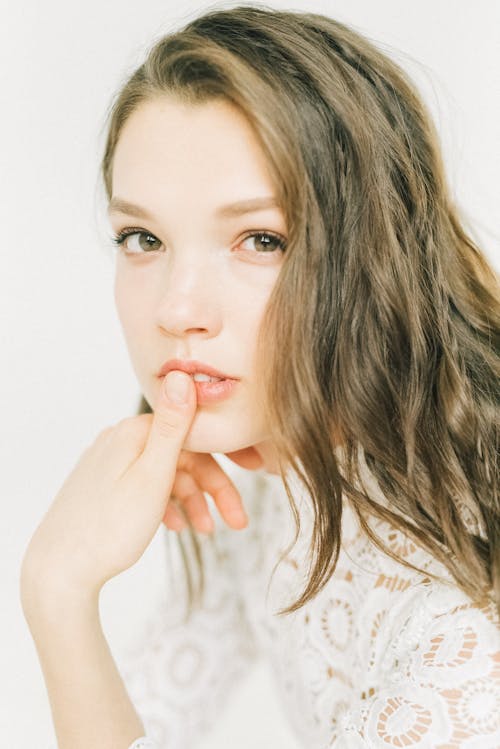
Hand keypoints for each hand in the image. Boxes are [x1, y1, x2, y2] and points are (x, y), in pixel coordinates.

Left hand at [21, 370, 244, 596]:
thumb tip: (181, 374)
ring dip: (192, 500)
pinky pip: (145, 488)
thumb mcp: (152, 476)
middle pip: (182, 456)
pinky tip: (176, 526)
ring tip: (205, 531)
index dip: (227, 454)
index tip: (257, 471)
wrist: (58, 571)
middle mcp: (120, 441)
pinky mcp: (102, 486)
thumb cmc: (109, 528)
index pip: (194, 435)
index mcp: (134, 433)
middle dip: (213, 488)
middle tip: (237, 521)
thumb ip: (172, 426)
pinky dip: (166, 505)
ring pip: (165, 474)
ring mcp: (109, 464)